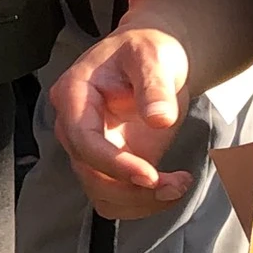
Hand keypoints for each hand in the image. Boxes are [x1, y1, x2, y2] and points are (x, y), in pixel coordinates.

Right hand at [51, 24, 196, 216]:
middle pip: (90, 174)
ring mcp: (89, 148)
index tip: (151, 175)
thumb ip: (155, 86)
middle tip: (177, 183)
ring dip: (140, 202)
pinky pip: (116, 198)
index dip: (114, 164)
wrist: (151, 58)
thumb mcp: (154, 56)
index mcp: (74, 93)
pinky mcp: (108, 164)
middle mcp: (74, 125)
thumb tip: (159, 119)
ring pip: (102, 195)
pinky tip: (171, 185)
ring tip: (178, 185)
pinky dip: (143, 202)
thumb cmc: (147, 49)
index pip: (84, 141)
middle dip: (133, 189)